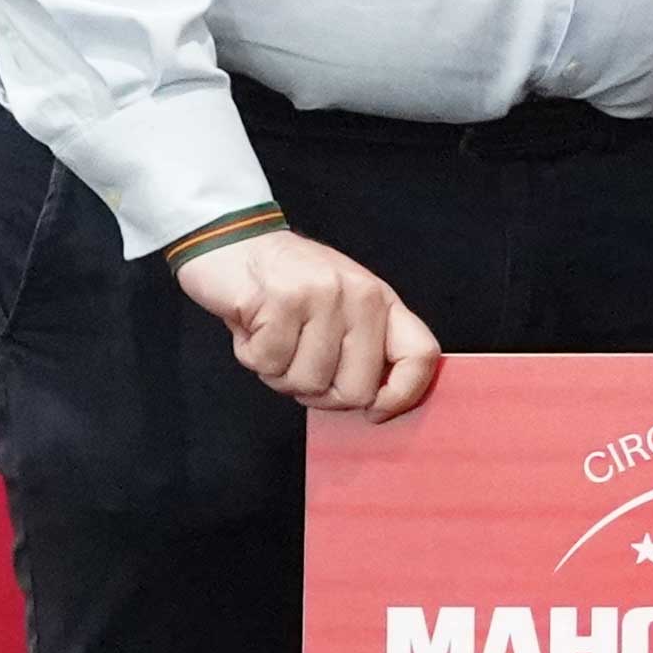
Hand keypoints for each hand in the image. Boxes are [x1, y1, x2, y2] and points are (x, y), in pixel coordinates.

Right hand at [176, 229, 442, 420]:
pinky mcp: (282, 300)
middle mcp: (360, 296)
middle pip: (356, 390)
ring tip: (272, 336)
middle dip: (319, 393)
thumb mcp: (339, 309)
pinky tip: (252, 326)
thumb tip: (372, 405)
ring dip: (278, 372)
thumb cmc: (286, 285)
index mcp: (381, 301)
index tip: (374, 412)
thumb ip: (361, 348)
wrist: (232, 241)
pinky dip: (252, 356)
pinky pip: (269, 363)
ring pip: (308, 383)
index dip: (403, 396)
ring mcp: (323, 296)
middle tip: (295, 363)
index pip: (420, 355)